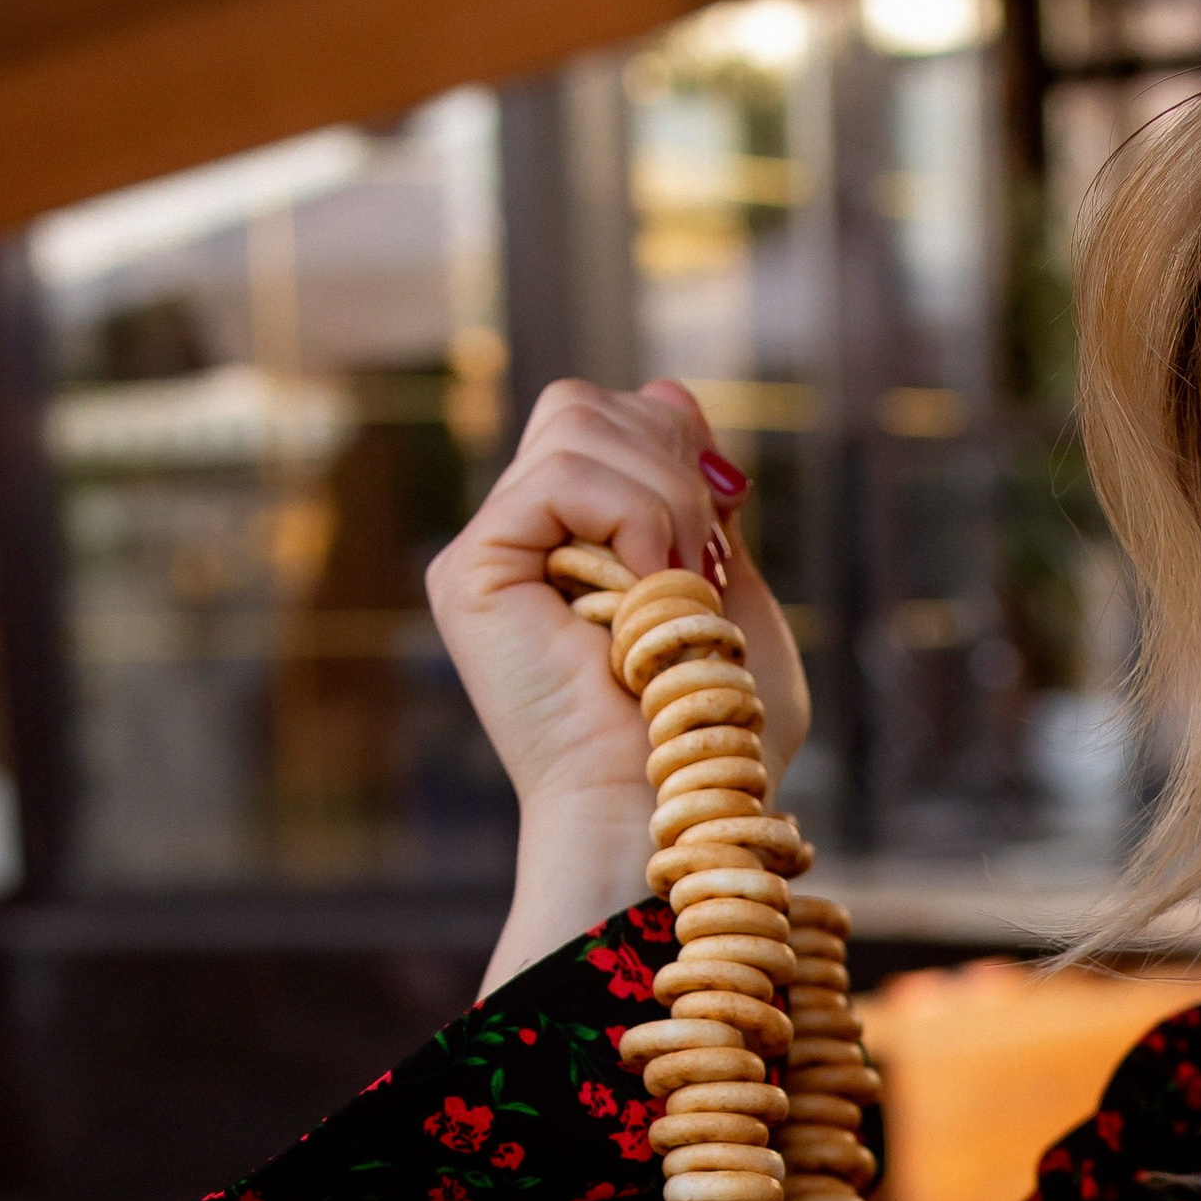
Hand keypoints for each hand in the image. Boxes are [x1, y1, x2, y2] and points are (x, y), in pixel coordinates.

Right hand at [429, 380, 809, 988]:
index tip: (716, 543)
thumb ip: (703, 499)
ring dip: (660, 503)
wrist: (664, 809)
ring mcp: (490, 551)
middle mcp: (522, 537)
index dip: (679, 446)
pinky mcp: (470, 569)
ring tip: (673, 598)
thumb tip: (669, 391)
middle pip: (590, 404)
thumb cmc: (707, 738)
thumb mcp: (731, 595)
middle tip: (699, 578)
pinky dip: (628, 521)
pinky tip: (641, 596)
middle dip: (675, 470)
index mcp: (578, 539)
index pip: (617, 415)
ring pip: (577, 423)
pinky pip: (559, 474)